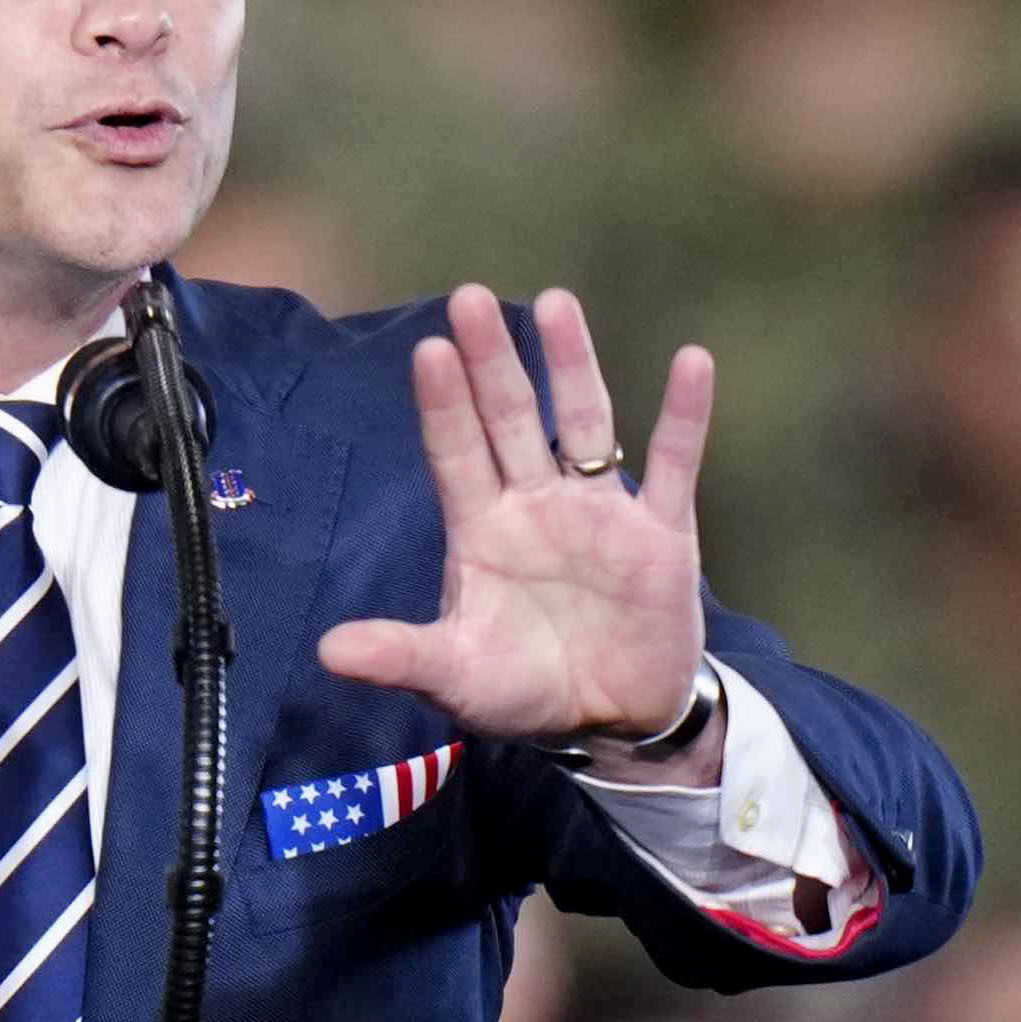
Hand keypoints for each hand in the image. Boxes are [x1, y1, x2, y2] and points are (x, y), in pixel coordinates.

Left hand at [319, 284, 718, 777]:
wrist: (610, 723)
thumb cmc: (523, 690)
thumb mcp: (456, 677)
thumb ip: (402, 656)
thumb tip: (328, 651)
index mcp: (483, 529)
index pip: (457, 452)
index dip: (443, 404)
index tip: (429, 350)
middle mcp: (536, 504)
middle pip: (510, 418)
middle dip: (491, 361)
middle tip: (469, 298)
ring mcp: (600, 511)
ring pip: (584, 422)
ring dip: (570, 365)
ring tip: (555, 304)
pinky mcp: (660, 532)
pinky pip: (675, 463)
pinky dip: (684, 415)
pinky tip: (692, 361)